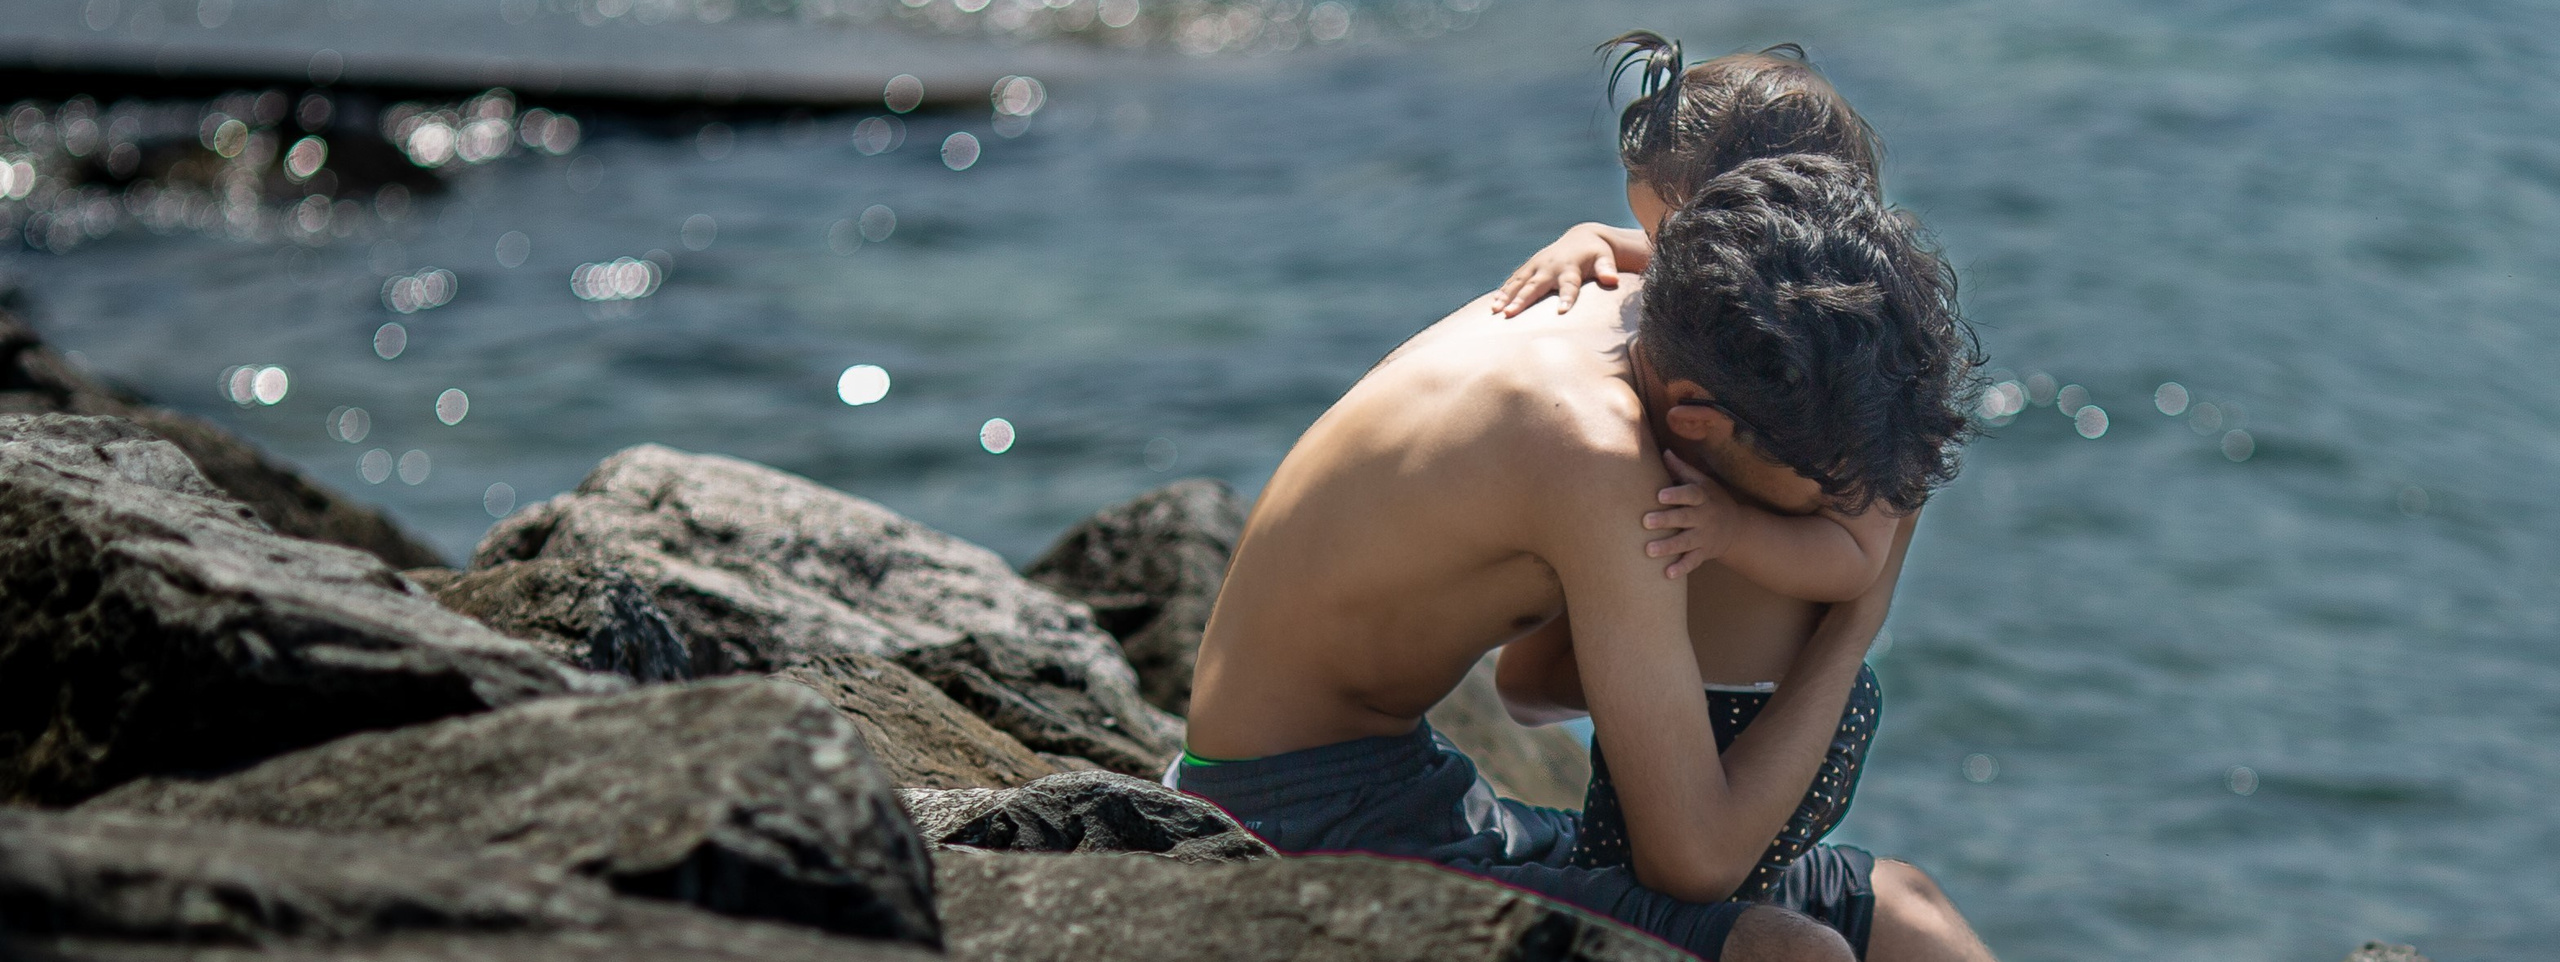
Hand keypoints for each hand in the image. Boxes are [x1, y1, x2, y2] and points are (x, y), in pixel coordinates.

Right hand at [1491, 223, 1632, 316]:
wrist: (1582, 239)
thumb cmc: (1597, 255)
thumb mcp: (1605, 259)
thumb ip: (1608, 269)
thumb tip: (1613, 279)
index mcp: (1570, 268)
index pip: (1569, 285)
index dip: (1566, 297)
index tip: (1561, 311)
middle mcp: (1550, 267)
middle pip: (1535, 286)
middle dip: (1522, 300)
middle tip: (1509, 315)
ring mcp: (1536, 266)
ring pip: (1519, 283)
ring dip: (1506, 296)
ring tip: (1495, 311)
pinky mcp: (1529, 268)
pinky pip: (1514, 281)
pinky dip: (1503, 292)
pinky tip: (1493, 305)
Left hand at [1643, 450, 1738, 578]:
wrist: (1736, 528)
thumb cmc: (1710, 499)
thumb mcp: (1702, 482)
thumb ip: (1682, 470)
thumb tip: (1665, 451)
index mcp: (1702, 497)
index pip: (1690, 494)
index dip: (1676, 494)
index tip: (1659, 495)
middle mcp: (1704, 517)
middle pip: (1685, 518)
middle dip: (1666, 520)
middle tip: (1646, 521)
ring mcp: (1704, 536)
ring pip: (1686, 542)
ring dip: (1668, 547)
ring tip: (1649, 551)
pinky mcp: (1704, 553)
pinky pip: (1692, 561)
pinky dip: (1681, 568)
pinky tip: (1667, 574)